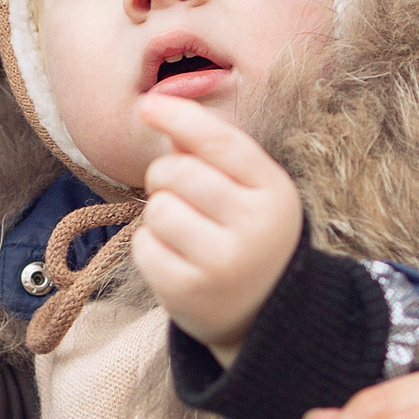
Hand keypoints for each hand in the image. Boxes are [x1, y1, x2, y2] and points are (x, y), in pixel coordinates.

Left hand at [128, 93, 302, 363]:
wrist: (265, 313)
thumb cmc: (249, 233)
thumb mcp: (250, 190)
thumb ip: (212, 151)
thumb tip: (161, 108)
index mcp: (274, 192)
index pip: (220, 141)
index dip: (180, 116)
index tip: (148, 105)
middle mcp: (253, 228)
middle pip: (176, 172)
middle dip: (165, 175)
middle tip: (180, 193)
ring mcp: (221, 264)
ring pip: (156, 210)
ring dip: (159, 214)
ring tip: (183, 229)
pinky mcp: (189, 293)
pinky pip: (143, 246)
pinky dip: (150, 245)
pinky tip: (175, 256)